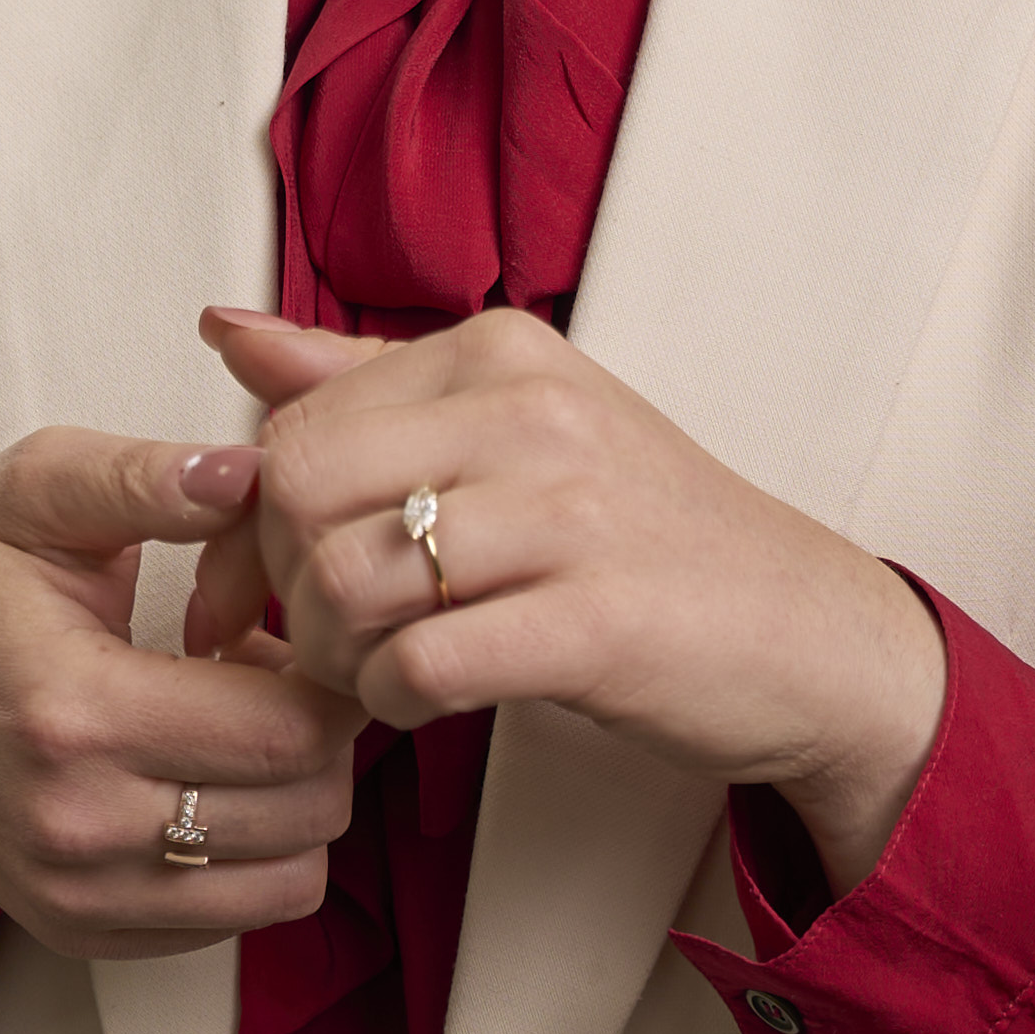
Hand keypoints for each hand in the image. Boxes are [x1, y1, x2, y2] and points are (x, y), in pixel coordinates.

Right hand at [0, 425, 370, 960]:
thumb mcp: (35, 491)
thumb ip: (143, 476)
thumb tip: (244, 475)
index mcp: (73, 709)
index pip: (290, 731)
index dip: (334, 678)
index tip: (311, 633)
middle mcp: (76, 824)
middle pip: (305, 810)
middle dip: (327, 736)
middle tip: (283, 674)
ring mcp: (77, 892)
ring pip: (289, 880)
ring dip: (296, 801)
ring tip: (242, 728)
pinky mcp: (81, 929)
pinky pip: (234, 921)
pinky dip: (250, 855)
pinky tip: (202, 780)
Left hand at [194, 306, 950, 890]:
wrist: (808, 634)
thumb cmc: (641, 537)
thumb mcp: (513, 429)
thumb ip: (364, 385)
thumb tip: (226, 330)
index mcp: (499, 351)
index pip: (292, 423)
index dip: (247, 521)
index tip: (256, 585)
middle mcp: (532, 411)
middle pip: (298, 493)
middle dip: (276, 585)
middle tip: (316, 637)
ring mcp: (570, 513)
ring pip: (348, 578)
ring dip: (334, 655)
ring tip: (373, 673)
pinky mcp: (596, 621)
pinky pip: (421, 663)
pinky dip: (394, 700)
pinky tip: (422, 702)